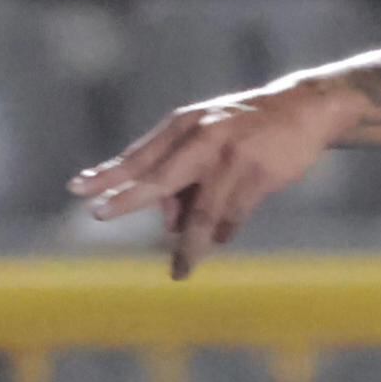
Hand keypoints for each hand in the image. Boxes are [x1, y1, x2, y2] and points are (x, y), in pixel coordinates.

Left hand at [73, 80, 353, 280]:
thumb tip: (170, 227)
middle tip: (98, 214)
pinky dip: (224, 233)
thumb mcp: (206, 140)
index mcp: (183, 126)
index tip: (77, 189)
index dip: (108, 175)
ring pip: (202, 214)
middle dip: (127, 199)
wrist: (303, 110)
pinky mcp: (259, 175)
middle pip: (159, 178)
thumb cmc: (243, 129)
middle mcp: (202, 137)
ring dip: (190, 247)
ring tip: (180, 271)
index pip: (138, 157)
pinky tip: (220, 237)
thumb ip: (181, 178)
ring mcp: (230, 156)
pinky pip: (232, 218)